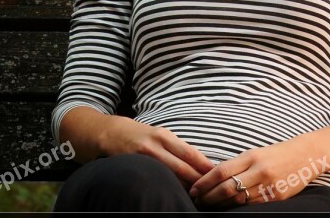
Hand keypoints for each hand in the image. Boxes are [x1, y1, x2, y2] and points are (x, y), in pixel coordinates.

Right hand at [99, 115, 214, 189]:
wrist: (112, 134)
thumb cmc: (142, 136)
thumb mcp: (161, 136)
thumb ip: (177, 148)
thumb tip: (199, 163)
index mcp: (165, 136)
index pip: (190, 153)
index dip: (203, 165)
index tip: (216, 173)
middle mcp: (155, 146)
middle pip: (182, 166)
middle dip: (197, 179)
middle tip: (211, 189)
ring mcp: (144, 157)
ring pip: (169, 175)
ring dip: (184, 185)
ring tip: (198, 194)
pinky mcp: (134, 166)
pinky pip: (155, 178)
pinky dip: (167, 186)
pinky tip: (175, 193)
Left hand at [188, 136, 318, 208]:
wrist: (307, 155)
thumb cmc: (278, 153)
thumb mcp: (257, 153)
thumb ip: (238, 164)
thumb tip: (214, 177)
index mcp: (252, 156)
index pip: (221, 171)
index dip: (204, 182)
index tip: (194, 188)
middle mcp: (259, 170)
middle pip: (226, 188)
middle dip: (208, 196)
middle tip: (197, 200)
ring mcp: (268, 185)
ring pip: (237, 199)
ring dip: (220, 205)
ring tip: (209, 205)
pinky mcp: (276, 197)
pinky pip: (251, 205)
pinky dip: (237, 207)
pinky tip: (228, 208)